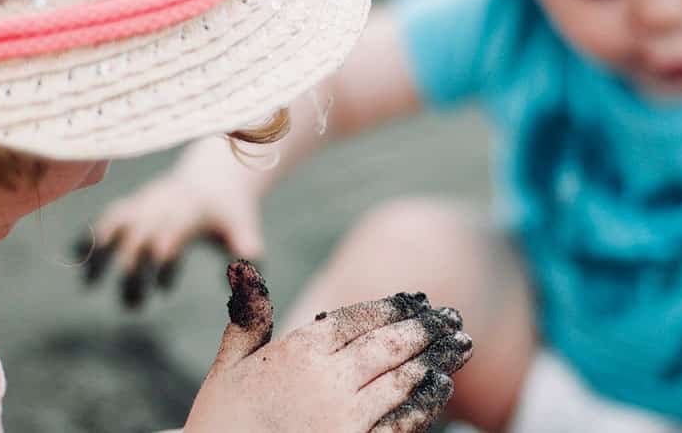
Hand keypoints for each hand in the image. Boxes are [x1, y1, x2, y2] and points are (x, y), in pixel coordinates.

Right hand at [73, 169, 262, 307]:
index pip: (171, 236)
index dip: (163, 262)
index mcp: (189, 212)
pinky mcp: (132, 204)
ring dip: (100, 253)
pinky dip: (90, 234)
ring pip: (114, 224)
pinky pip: (106, 217)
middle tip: (134, 308)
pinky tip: (76, 257)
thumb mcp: (242, 226)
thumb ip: (246, 248)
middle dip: (131, 272)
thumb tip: (250, 273)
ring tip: (89, 285)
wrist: (213, 177)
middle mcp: (162, 205)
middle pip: (139, 237)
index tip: (162, 290)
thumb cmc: (229, 210)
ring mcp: (144, 203)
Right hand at [184, 261, 472, 432]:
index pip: (357, 318)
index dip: (392, 307)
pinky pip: (401, 421)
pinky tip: (441, 388)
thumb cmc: (220, 424)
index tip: (418, 299)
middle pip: (388, 344)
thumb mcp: (226, 368)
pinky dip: (425, 402)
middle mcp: (326, 379)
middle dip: (425, 328)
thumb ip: (248, 318)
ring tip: (461, 346)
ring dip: (436, 360)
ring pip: (403, 379)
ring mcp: (345, 417)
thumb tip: (244, 266)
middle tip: (454, 317)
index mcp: (297, 352)